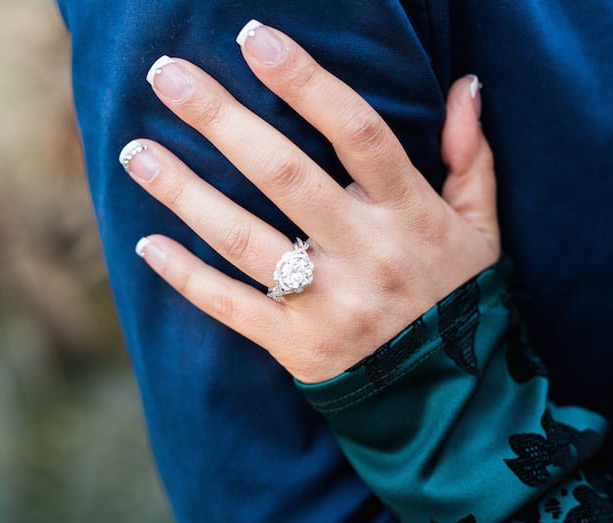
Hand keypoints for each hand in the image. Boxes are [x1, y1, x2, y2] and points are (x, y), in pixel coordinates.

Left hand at [120, 21, 498, 382]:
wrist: (447, 394)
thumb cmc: (455, 294)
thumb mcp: (478, 226)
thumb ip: (470, 156)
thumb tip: (466, 86)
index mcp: (408, 214)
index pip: (357, 134)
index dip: (306, 83)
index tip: (254, 39)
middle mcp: (364, 253)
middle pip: (284, 175)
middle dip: (221, 120)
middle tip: (166, 75)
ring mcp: (327, 302)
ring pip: (243, 238)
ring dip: (184, 191)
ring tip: (134, 151)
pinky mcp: (297, 345)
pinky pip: (232, 307)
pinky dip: (186, 277)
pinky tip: (146, 244)